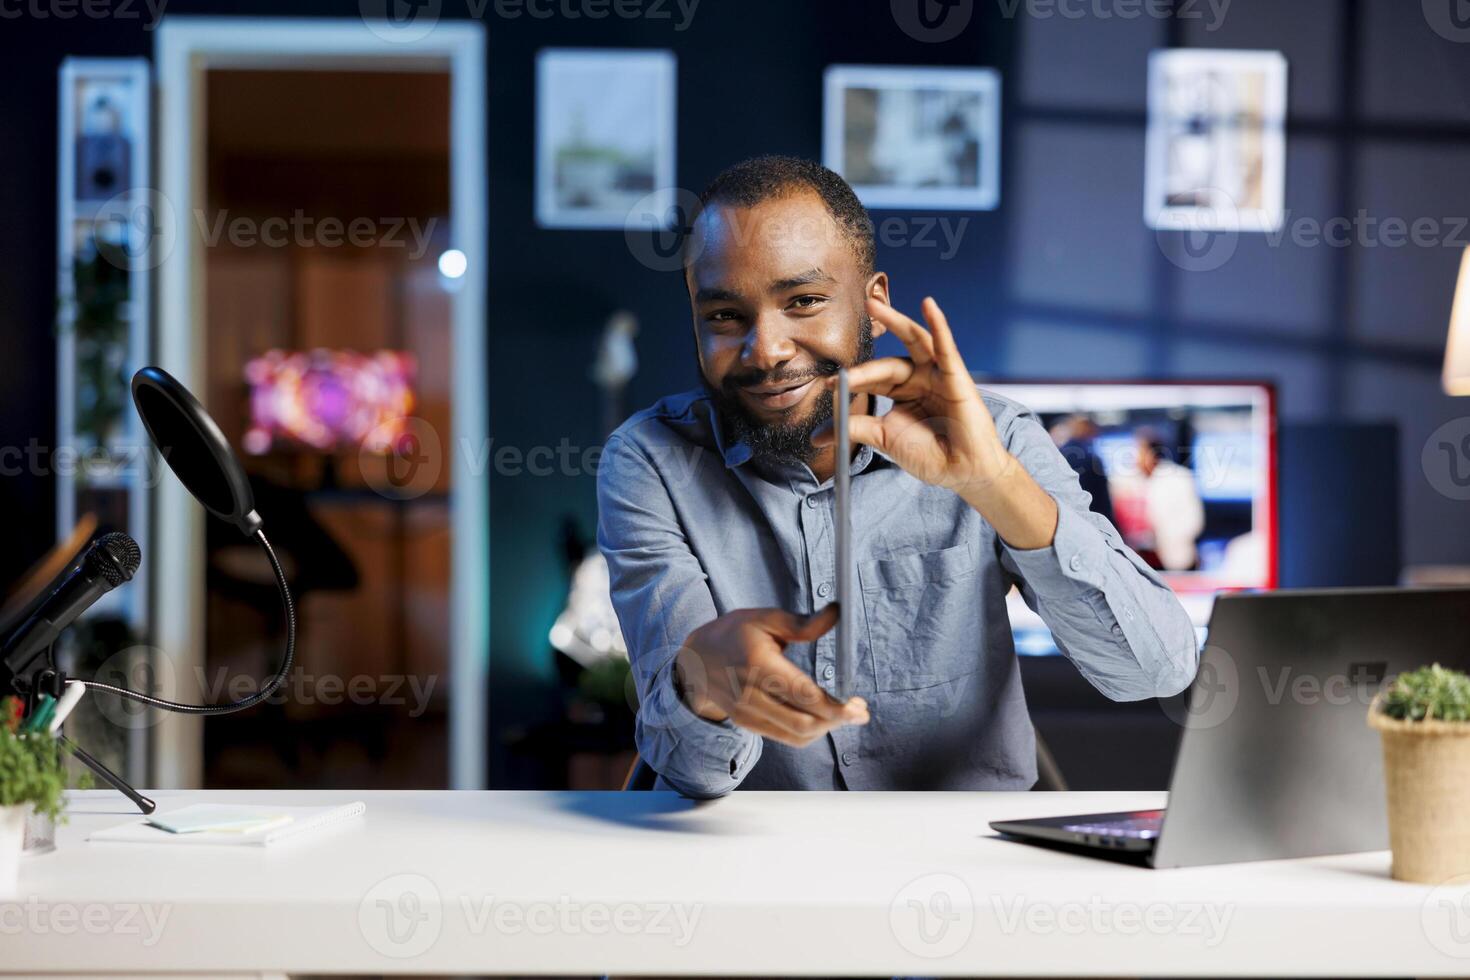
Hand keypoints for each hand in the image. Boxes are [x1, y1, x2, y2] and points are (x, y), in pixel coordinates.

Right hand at [675, 605, 868, 747]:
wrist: (696, 661)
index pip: (802, 694)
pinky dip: (810, 732)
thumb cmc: (734, 634)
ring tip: (846, 714)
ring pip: (797, 734)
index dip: (835, 705)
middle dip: (837, 720)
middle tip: (860, 711)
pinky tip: (823, 718)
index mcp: (756, 665)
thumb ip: (801, 622)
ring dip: (827, 728)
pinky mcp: (748, 724)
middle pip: (804, 721)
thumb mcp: (764, 618)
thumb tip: (836, 614)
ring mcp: (747, 714)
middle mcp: (749, 694)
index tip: (858, 705)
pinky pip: (786, 737)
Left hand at [814, 296, 1011, 494]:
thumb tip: (817, 436)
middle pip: (888, 363)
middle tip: (837, 345)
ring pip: (915, 342)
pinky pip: (946, 348)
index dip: (853, 381)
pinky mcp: (957, 376)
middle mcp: (919, 378)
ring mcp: (938, 375)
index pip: (873, 379)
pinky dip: (938, 325)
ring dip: (895, 321)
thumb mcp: (883, 438)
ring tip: (873, 304)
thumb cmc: (929, 455)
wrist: (961, 471)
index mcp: (902, 391)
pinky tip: (929, 306)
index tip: (829, 385)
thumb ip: (853, 429)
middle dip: (865, 364)